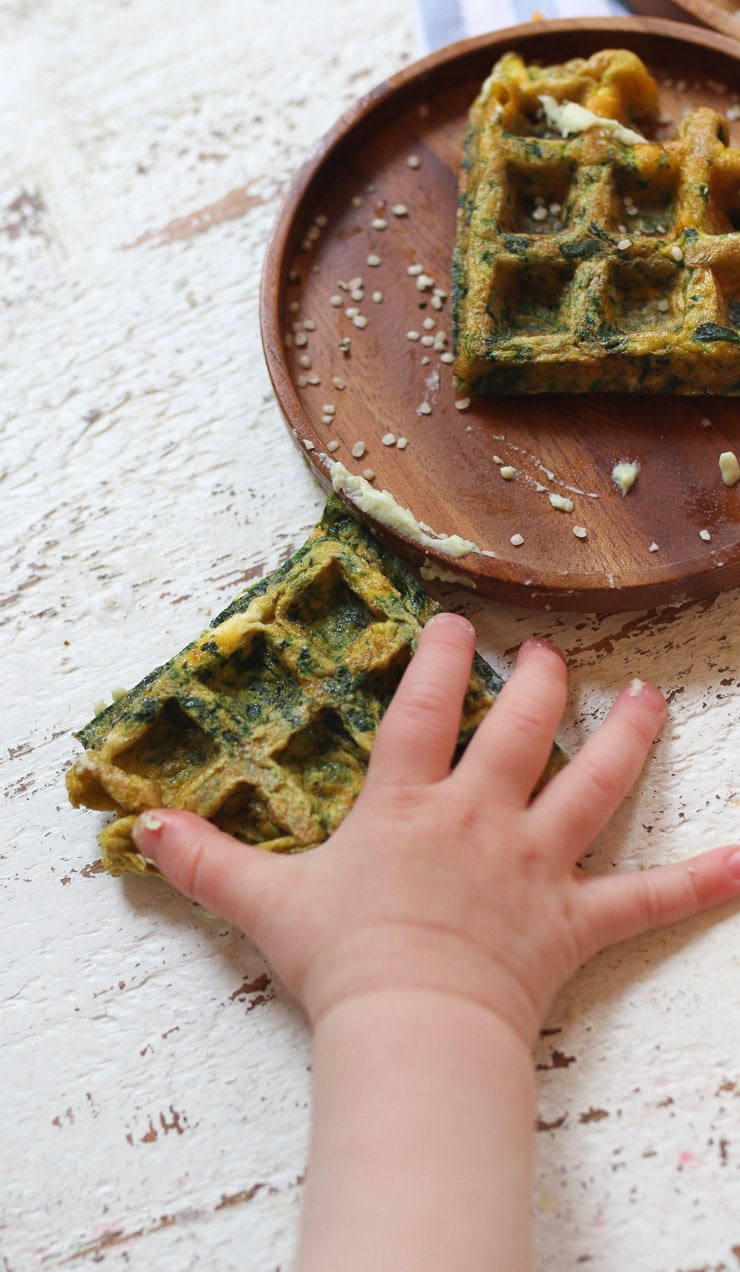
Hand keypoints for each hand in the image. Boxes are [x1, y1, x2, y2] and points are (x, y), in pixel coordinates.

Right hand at [132, 612, 739, 1044]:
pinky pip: (647, 898)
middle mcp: (482, 818)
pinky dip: (698, 881)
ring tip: (647, 701)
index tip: (455, 620)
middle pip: (524, 728)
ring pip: (596, 785)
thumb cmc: (343, 963)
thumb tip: (143, 831)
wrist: (411, 1032)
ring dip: (627, 740)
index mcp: (411, 805)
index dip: (439, 656)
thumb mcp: (265, 904)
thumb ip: (207, 860)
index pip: (425, 709)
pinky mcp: (576, 919)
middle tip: (550, 656)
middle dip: (541, 682)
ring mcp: (538, 864)